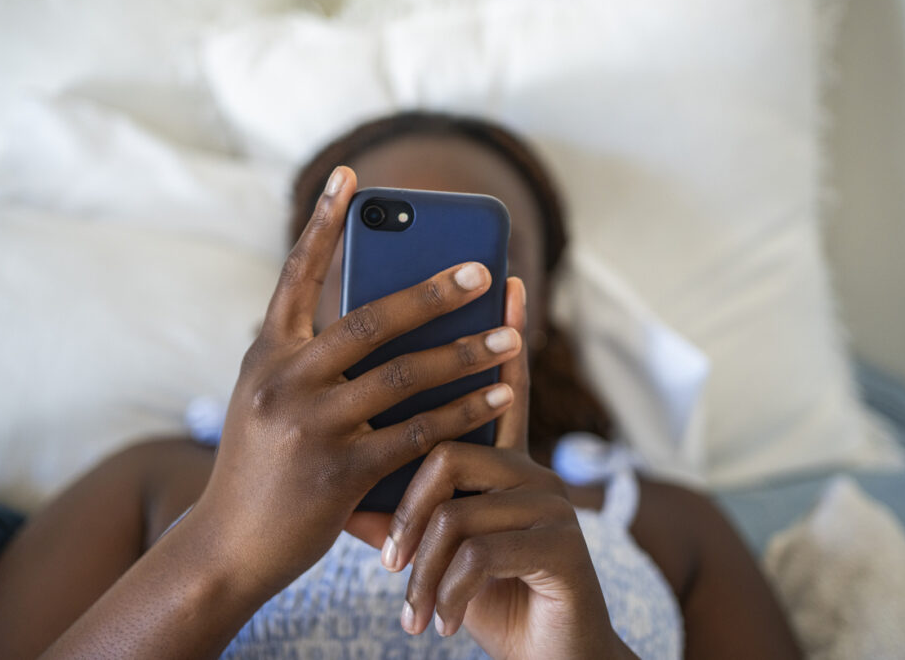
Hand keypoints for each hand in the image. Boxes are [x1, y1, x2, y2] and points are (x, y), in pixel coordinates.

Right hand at [190, 166, 522, 597]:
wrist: (226, 547)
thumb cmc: (259, 466)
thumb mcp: (268, 400)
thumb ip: (308, 358)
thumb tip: (379, 314)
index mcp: (266, 354)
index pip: (296, 274)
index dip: (323, 223)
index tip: (350, 176)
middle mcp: (283, 380)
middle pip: (371, 320)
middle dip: (434, 292)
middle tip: (483, 269)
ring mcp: (311, 425)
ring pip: (404, 375)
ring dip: (466, 352)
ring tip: (513, 335)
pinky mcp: (340, 472)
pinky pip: (418, 432)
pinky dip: (464, 411)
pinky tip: (500, 395)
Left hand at [377, 279, 634, 658]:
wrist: (551, 658)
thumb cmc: (490, 596)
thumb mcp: (437, 553)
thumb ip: (399, 513)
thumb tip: (343, 483)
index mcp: (502, 464)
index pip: (496, 388)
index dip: (500, 336)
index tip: (502, 282)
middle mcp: (531, 472)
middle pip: (450, 446)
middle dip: (410, 508)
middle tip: (388, 560)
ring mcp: (550, 505)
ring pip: (458, 505)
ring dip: (425, 565)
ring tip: (411, 604)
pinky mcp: (562, 546)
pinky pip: (479, 550)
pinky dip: (447, 591)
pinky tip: (439, 622)